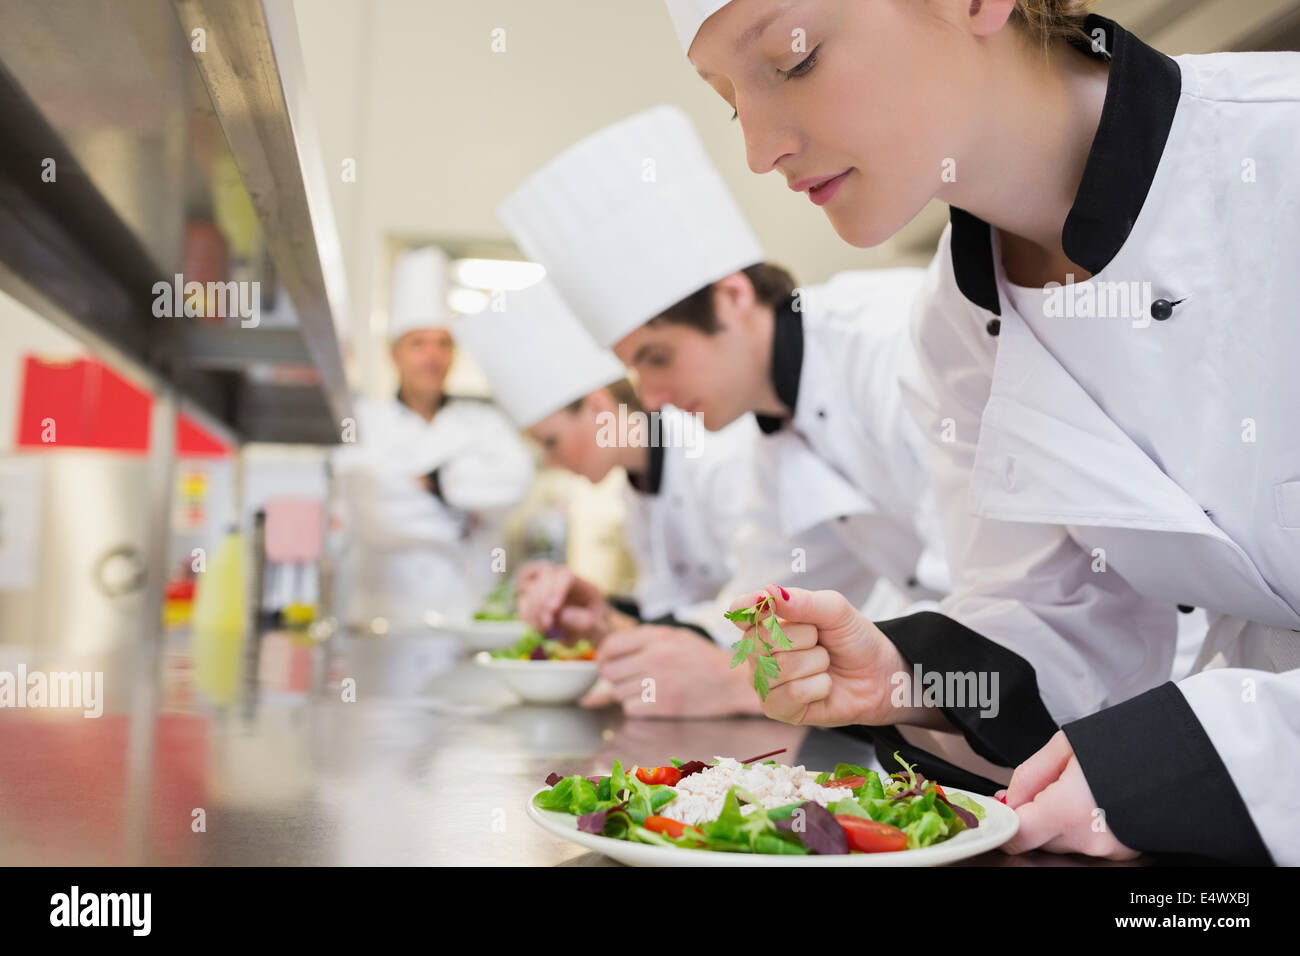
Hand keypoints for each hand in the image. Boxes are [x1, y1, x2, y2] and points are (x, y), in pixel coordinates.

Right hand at [515, 561, 630, 643]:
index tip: (553, 609)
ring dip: (532, 609)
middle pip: (544, 577)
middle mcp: (560, 578)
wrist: (585, 628)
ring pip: (529, 585)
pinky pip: (522, 598)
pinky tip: (534, 626)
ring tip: (543, 629)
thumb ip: (586, 622)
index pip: (565, 576)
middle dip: (542, 601)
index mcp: (580, 582)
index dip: (556, 590)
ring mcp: (544, 584)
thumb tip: (563, 615)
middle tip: (547, 625)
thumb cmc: (594, 625)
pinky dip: (525, 612)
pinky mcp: (532, 596)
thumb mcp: (598, 627)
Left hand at [579, 626, 762, 717]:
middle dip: (613, 676)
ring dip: (626, 692)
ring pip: (617, 692)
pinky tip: (652, 701)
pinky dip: (636, 707)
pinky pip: (630, 709)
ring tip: (645, 688)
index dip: (603, 656)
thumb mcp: (675, 636)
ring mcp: (657, 683)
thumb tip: (607, 652)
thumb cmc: (704, 658)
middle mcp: (654, 658)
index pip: (610, 646)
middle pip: (609, 672)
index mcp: (657, 637)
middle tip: (626, 678)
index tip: (606, 662)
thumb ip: (642, 641)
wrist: (732, 682)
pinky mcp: (662, 706)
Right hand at [727, 584, 944, 728]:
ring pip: (780, 668)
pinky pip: (793, 693)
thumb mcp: (835, 610)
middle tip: (819, 641)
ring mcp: (765, 682)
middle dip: (803, 637)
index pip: (740, 611)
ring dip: (816, 663)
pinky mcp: (778, 709)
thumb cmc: (853, 640)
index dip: (748, 606)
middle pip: (760, 639)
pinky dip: (819, 686)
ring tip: (824, 664)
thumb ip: (803, 601)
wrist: (879, 675)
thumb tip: (769, 592)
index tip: (764, 602)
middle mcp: (759, 652)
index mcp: (767, 622)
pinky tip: (823, 686)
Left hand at [998, 730, 1139, 859]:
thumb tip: (1011, 798)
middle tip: (1057, 780)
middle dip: (1038, 811)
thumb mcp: (1065, 745)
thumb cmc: (1131, 743)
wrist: (1187, 754)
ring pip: (1065, 838)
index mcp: (1068, 811)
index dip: (1005, 818)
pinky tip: (1104, 798)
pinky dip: (1090, 822)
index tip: (1003, 804)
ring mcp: (1109, 849)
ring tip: (1088, 785)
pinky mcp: (1126, 850)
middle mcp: (1088, 838)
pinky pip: (1092, 839)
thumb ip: (1030, 775)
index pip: (1016, 835)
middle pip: (1039, 836)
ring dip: (1065, 818)